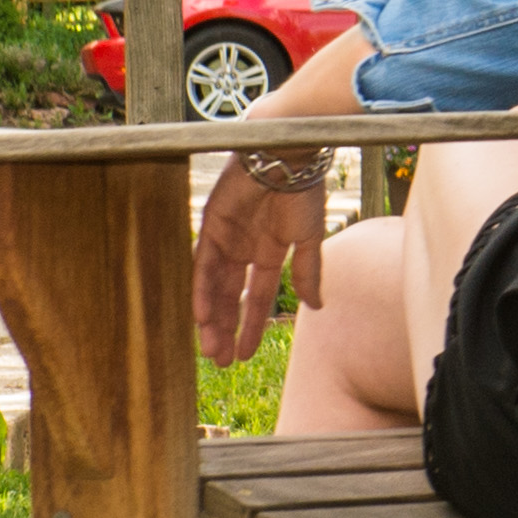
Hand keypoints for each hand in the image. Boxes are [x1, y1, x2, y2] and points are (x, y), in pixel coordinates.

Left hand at [192, 162, 323, 363]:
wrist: (289, 156)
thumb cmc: (304, 192)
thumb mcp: (310, 239)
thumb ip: (308, 273)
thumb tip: (316, 307)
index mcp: (266, 252)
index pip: (255, 297)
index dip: (249, 326)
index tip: (244, 355)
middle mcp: (242, 249)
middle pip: (229, 297)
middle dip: (224, 329)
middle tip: (220, 361)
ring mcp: (224, 238)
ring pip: (212, 287)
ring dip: (211, 318)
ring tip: (209, 348)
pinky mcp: (209, 225)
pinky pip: (201, 264)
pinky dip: (200, 290)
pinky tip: (202, 315)